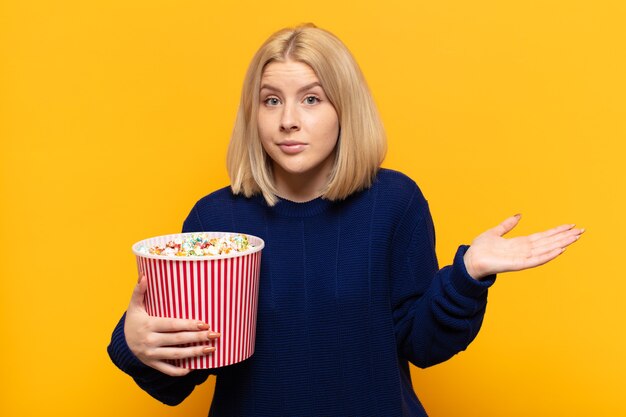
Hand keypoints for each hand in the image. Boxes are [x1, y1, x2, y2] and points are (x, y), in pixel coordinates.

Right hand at [124, 276, 220, 375]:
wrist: (121, 343)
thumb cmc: (133, 321)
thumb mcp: (134, 306)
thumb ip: (139, 291)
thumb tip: (145, 276)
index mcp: (148, 325)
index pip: (172, 325)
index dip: (189, 325)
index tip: (205, 323)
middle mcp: (150, 341)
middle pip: (178, 340)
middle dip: (198, 338)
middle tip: (215, 335)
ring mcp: (151, 355)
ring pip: (177, 356)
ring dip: (195, 353)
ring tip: (211, 349)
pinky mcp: (153, 364)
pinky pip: (169, 370)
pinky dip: (181, 371)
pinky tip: (195, 366)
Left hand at [463, 214, 583, 279]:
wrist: (469, 261)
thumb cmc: (480, 249)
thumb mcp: (495, 232)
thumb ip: (507, 224)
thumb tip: (519, 215)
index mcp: (520, 243)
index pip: (543, 236)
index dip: (556, 231)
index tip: (570, 225)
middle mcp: (524, 250)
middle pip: (549, 242)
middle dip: (565, 236)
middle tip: (581, 230)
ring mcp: (522, 258)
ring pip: (546, 249)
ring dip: (561, 244)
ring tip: (575, 238)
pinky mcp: (517, 264)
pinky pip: (535, 260)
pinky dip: (548, 255)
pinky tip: (559, 250)